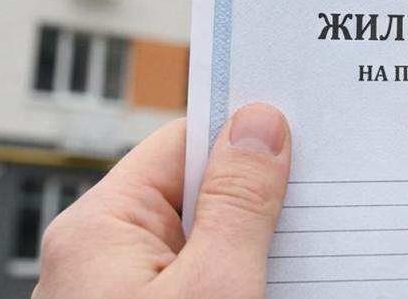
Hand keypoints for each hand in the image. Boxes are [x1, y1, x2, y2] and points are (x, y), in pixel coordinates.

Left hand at [33, 103, 291, 298]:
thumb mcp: (215, 287)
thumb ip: (239, 204)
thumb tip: (258, 125)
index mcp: (96, 229)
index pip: (182, 144)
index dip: (245, 136)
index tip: (301, 132)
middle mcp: (95, 258)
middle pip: (194, 196)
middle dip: (254, 202)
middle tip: (312, 216)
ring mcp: (115, 294)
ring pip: (198, 246)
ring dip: (247, 250)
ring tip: (291, 266)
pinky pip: (192, 281)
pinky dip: (231, 282)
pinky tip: (268, 287)